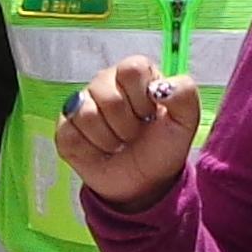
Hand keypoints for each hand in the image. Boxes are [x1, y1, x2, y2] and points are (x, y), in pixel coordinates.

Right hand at [52, 56, 201, 205]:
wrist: (144, 183)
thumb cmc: (162, 146)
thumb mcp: (186, 120)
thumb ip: (184, 93)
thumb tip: (160, 86)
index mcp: (133, 73)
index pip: (131, 69)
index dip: (142, 97)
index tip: (151, 114)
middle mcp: (104, 82)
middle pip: (108, 95)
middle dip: (127, 125)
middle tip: (134, 135)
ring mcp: (81, 104)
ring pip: (86, 115)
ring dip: (108, 140)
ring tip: (118, 144)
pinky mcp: (65, 129)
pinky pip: (70, 134)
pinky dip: (89, 151)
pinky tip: (100, 152)